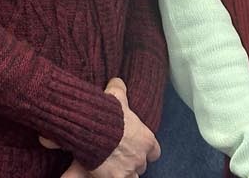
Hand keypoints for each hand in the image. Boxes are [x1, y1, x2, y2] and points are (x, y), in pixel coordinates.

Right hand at [38, 78, 159, 177]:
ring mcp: (129, 171)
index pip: (154, 151)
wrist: (94, 129)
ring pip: (133, 177)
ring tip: (114, 167)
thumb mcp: (115, 95)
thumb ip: (119, 88)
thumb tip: (117, 81)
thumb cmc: (107, 113)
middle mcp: (140, 157)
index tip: (139, 147)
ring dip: (125, 172)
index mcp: (145, 139)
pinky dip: (113, 177)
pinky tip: (104, 173)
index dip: (146, 150)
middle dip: (134, 162)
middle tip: (121, 157)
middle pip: (142, 165)